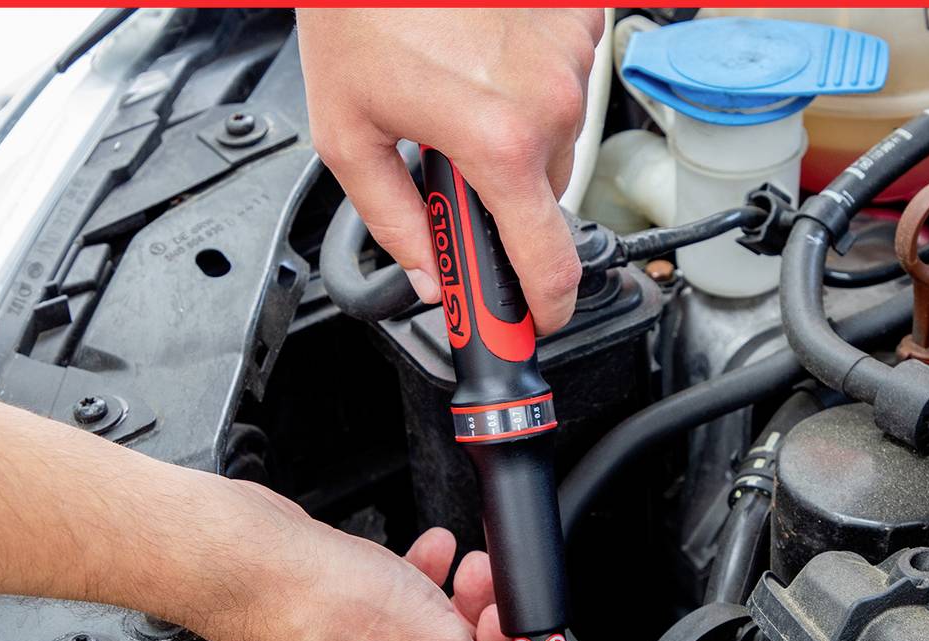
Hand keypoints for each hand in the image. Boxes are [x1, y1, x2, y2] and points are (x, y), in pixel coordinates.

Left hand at [297, 8, 603, 331]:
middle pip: (544, 197)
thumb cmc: (360, 10)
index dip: (540, 308)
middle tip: (451, 162)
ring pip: (555, 139)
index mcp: (498, 143)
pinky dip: (528, 83)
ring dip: (514, 134)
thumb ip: (395, 222)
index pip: (549, 264)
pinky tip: (484, 56)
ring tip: (457, 88)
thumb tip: (428, 275)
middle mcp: (551, 103)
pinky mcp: (579, 21)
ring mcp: (572, 58)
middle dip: (503, 197)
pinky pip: (564, 82)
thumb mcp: (349, 133)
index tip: (532, 323)